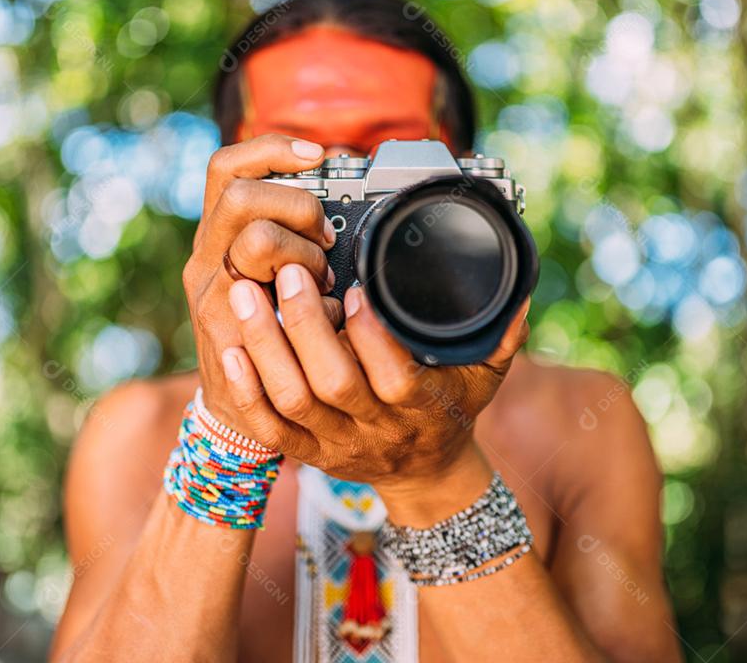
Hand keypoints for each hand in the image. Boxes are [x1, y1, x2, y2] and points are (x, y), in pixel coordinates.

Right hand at [183, 134, 340, 435]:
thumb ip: (289, 230)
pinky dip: (311, 304)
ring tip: (322, 282)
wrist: (236, 404)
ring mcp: (211, 293)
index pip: (228, 168)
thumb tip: (341, 184)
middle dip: (298, 208)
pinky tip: (328, 314)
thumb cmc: (264, 328)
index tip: (317, 155)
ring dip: (304, 254)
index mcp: (218, 233)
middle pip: (243, 196)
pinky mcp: (223, 331)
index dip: (272, 151)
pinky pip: (268, 297)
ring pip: (257, 238)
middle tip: (325, 240)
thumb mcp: (269, 269)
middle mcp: (207, 257)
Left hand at [218, 263, 530, 489]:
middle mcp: (376, 428)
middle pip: (333, 384)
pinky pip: (268, 428)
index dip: (372, 335)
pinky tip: (226, 349)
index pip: (395, 377)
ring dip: (265, 347)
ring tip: (245, 293)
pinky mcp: (307, 453)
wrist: (425, 473)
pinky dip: (245, 390)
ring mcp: (336, 444)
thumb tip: (519, 291)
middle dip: (306, 326)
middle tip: (287, 272)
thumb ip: (500, 335)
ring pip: (292, 400)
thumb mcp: (485, 375)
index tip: (357, 287)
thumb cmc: (451, 409)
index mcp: (421, 407)